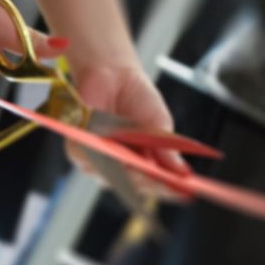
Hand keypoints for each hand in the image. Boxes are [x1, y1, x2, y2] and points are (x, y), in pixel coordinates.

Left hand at [68, 61, 185, 181]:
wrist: (113, 73)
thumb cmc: (137, 99)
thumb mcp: (158, 124)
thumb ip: (166, 150)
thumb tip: (182, 172)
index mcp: (141, 163)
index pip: (154, 184)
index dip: (169, 189)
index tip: (186, 192)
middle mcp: (119, 167)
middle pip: (133, 186)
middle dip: (150, 183)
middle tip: (165, 180)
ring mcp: (99, 160)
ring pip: (112, 177)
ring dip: (127, 172)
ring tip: (145, 167)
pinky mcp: (78, 149)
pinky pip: (90, 160)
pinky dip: (104, 157)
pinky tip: (117, 153)